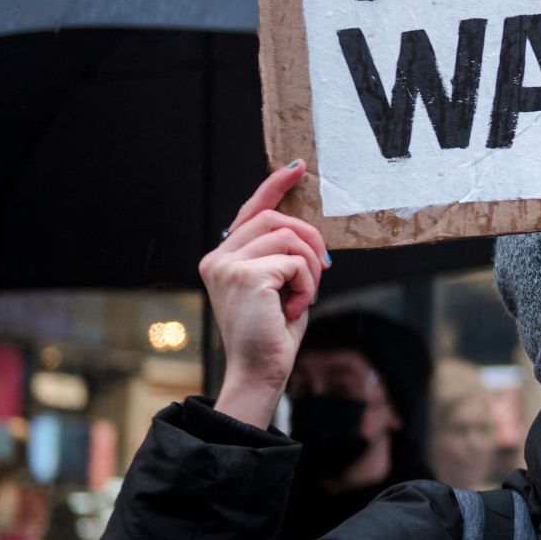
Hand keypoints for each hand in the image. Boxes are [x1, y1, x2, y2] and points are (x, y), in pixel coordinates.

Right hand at [202, 160, 329, 427]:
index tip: (296, 168)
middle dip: (309, 238)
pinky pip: (294, 262)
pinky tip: (295, 307)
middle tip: (323, 268)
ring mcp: (227, 266)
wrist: (260, 370)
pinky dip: (306, 284)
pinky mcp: (245, 276)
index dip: (274, 187)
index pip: (250, 211)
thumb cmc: (271, 332)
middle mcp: (217, 258)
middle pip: (275, 219)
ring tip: (303, 296)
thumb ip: (279, 255)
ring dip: (309, 268)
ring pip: (288, 238)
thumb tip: (303, 228)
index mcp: (222, 258)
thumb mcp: (276, 285)